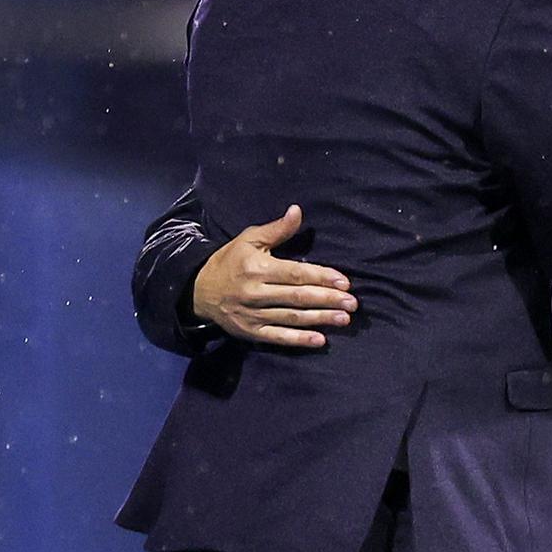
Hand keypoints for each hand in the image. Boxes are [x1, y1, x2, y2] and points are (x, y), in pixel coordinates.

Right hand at [191, 204, 355, 347]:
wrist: (199, 290)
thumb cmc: (230, 260)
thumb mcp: (249, 239)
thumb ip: (277, 229)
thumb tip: (298, 211)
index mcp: (258, 268)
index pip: (296, 274)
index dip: (321, 278)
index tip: (344, 282)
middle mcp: (256, 292)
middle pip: (297, 297)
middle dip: (327, 300)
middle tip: (352, 304)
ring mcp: (253, 315)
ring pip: (291, 318)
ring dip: (320, 319)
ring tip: (344, 320)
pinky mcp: (251, 332)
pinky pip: (278, 337)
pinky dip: (299, 340)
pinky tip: (320, 340)